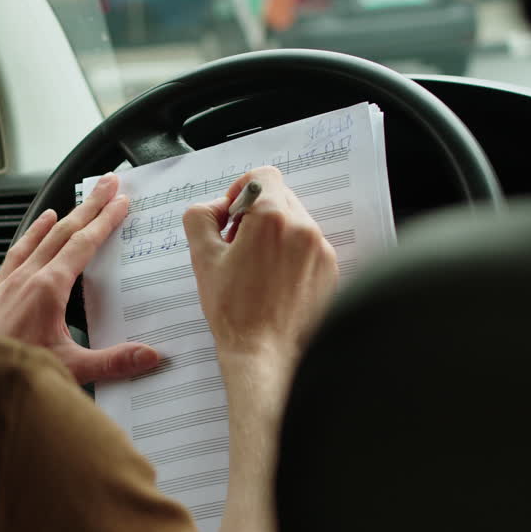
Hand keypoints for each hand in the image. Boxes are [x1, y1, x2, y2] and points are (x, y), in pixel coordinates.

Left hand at [0, 173, 160, 383]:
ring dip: (64, 214)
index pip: (84, 244)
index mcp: (49, 289)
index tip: (121, 201)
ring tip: (80, 198)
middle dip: (90, 205)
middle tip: (107, 183)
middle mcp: (28, 277)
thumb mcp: (71, 368)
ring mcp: (11, 281)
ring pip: (42, 236)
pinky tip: (39, 224)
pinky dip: (32, 232)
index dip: (105, 221)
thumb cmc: (17, 373)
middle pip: (65, 230)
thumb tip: (149, 355)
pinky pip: (18, 250)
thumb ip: (113, 361)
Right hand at [182, 167, 337, 362]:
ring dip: (273, 236)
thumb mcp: (202, 259)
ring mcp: (321, 250)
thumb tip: (213, 208)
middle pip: (279, 198)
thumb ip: (200, 218)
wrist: (264, 354)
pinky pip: (308, 248)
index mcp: (272, 218)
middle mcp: (303, 228)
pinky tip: (272, 283)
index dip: (240, 191)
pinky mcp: (330, 271)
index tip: (232, 216)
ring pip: (294, 224)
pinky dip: (290, 256)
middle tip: (237, 246)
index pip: (262, 176)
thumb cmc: (234, 311)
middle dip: (255, 215)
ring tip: (255, 269)